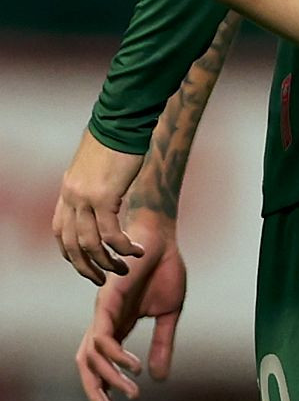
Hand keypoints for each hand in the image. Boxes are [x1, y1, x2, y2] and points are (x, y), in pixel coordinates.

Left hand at [52, 131, 146, 283]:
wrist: (121, 122)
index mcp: (67, 193)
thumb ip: (92, 187)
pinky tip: (136, 250)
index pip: (60, 233)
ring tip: (124, 268)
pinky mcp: (104, 196)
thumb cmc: (114, 142)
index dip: (72, 254)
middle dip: (87, 267)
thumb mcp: (96, 169)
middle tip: (104, 278)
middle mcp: (71, 198)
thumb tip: (99, 199)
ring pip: (90, 244)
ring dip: (108, 261)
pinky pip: (111, 232)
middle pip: (72, 245)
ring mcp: (84, 198)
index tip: (88, 265)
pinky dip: (123, 247)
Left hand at [75, 209, 183, 400]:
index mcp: (119, 325)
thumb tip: (158, 379)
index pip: (101, 362)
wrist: (162, 239)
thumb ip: (163, 344)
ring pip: (91, 355)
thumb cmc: (165, 269)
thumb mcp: (170, 313)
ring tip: (130, 391)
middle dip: (94, 389)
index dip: (103, 385)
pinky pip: (104, 336)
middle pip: (87, 364)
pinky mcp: (107, 303)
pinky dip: (115, 355)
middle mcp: (105, 322)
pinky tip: (133, 366)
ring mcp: (103, 313)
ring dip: (107, 378)